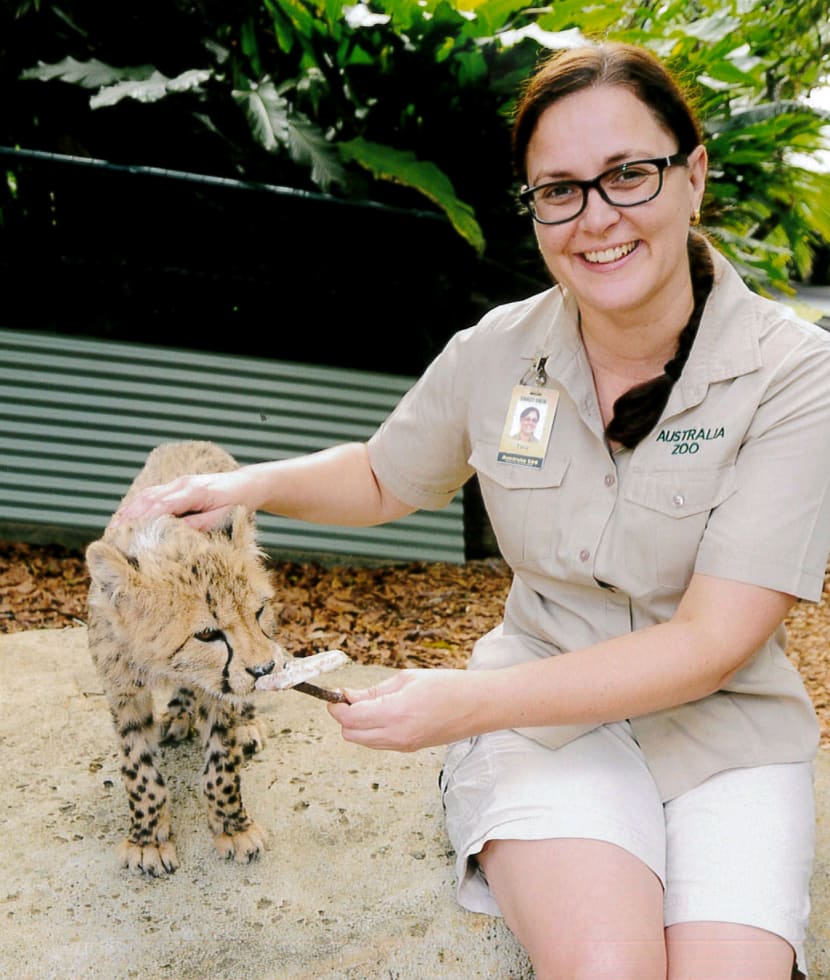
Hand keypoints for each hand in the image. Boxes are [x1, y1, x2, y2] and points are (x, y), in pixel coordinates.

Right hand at [111, 470, 246, 529]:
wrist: (249, 484)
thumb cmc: (239, 502)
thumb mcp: (224, 516)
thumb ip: (200, 524)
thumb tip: (175, 534)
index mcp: (194, 491)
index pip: (161, 506)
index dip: (142, 521)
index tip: (127, 537)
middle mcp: (182, 484)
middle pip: (147, 499)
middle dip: (128, 517)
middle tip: (112, 537)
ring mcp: (178, 483)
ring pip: (146, 495)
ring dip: (129, 511)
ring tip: (113, 530)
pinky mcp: (177, 486)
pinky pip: (152, 495)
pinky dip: (137, 506)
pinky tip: (127, 518)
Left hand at [327, 668, 480, 751]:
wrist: (479, 706)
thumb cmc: (449, 686)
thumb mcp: (407, 679)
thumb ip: (374, 691)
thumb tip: (347, 696)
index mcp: (395, 713)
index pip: (349, 718)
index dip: (337, 706)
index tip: (336, 694)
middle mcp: (397, 735)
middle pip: (350, 734)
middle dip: (345, 717)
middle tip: (352, 698)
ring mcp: (403, 746)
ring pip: (363, 742)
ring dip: (358, 725)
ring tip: (370, 704)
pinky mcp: (409, 749)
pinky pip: (379, 744)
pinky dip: (372, 731)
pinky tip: (383, 714)